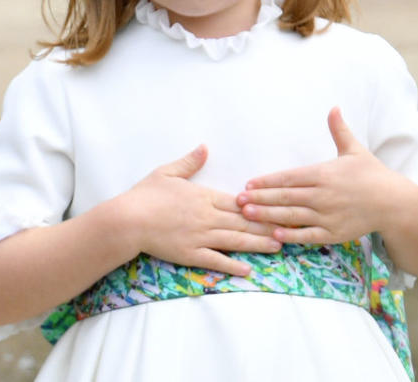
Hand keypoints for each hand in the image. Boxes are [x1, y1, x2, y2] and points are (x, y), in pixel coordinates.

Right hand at [121, 145, 282, 275]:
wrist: (126, 220)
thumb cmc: (145, 195)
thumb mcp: (167, 172)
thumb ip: (190, 161)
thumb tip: (205, 147)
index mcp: (205, 197)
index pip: (240, 202)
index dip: (262, 206)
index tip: (280, 205)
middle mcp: (208, 217)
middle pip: (244, 222)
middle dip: (268, 225)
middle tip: (291, 228)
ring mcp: (201, 237)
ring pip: (236, 241)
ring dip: (258, 244)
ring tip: (278, 247)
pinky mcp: (190, 254)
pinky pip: (216, 261)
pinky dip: (232, 265)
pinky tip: (248, 269)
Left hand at [238, 108, 409, 243]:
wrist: (392, 202)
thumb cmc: (372, 174)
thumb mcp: (354, 149)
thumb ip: (339, 130)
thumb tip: (333, 107)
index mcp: (324, 173)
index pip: (289, 177)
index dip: (267, 181)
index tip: (249, 183)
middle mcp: (323, 195)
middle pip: (285, 196)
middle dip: (260, 198)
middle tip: (238, 200)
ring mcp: (327, 215)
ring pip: (291, 215)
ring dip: (267, 215)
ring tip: (247, 215)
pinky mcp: (333, 233)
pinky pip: (307, 235)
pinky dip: (290, 235)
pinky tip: (273, 235)